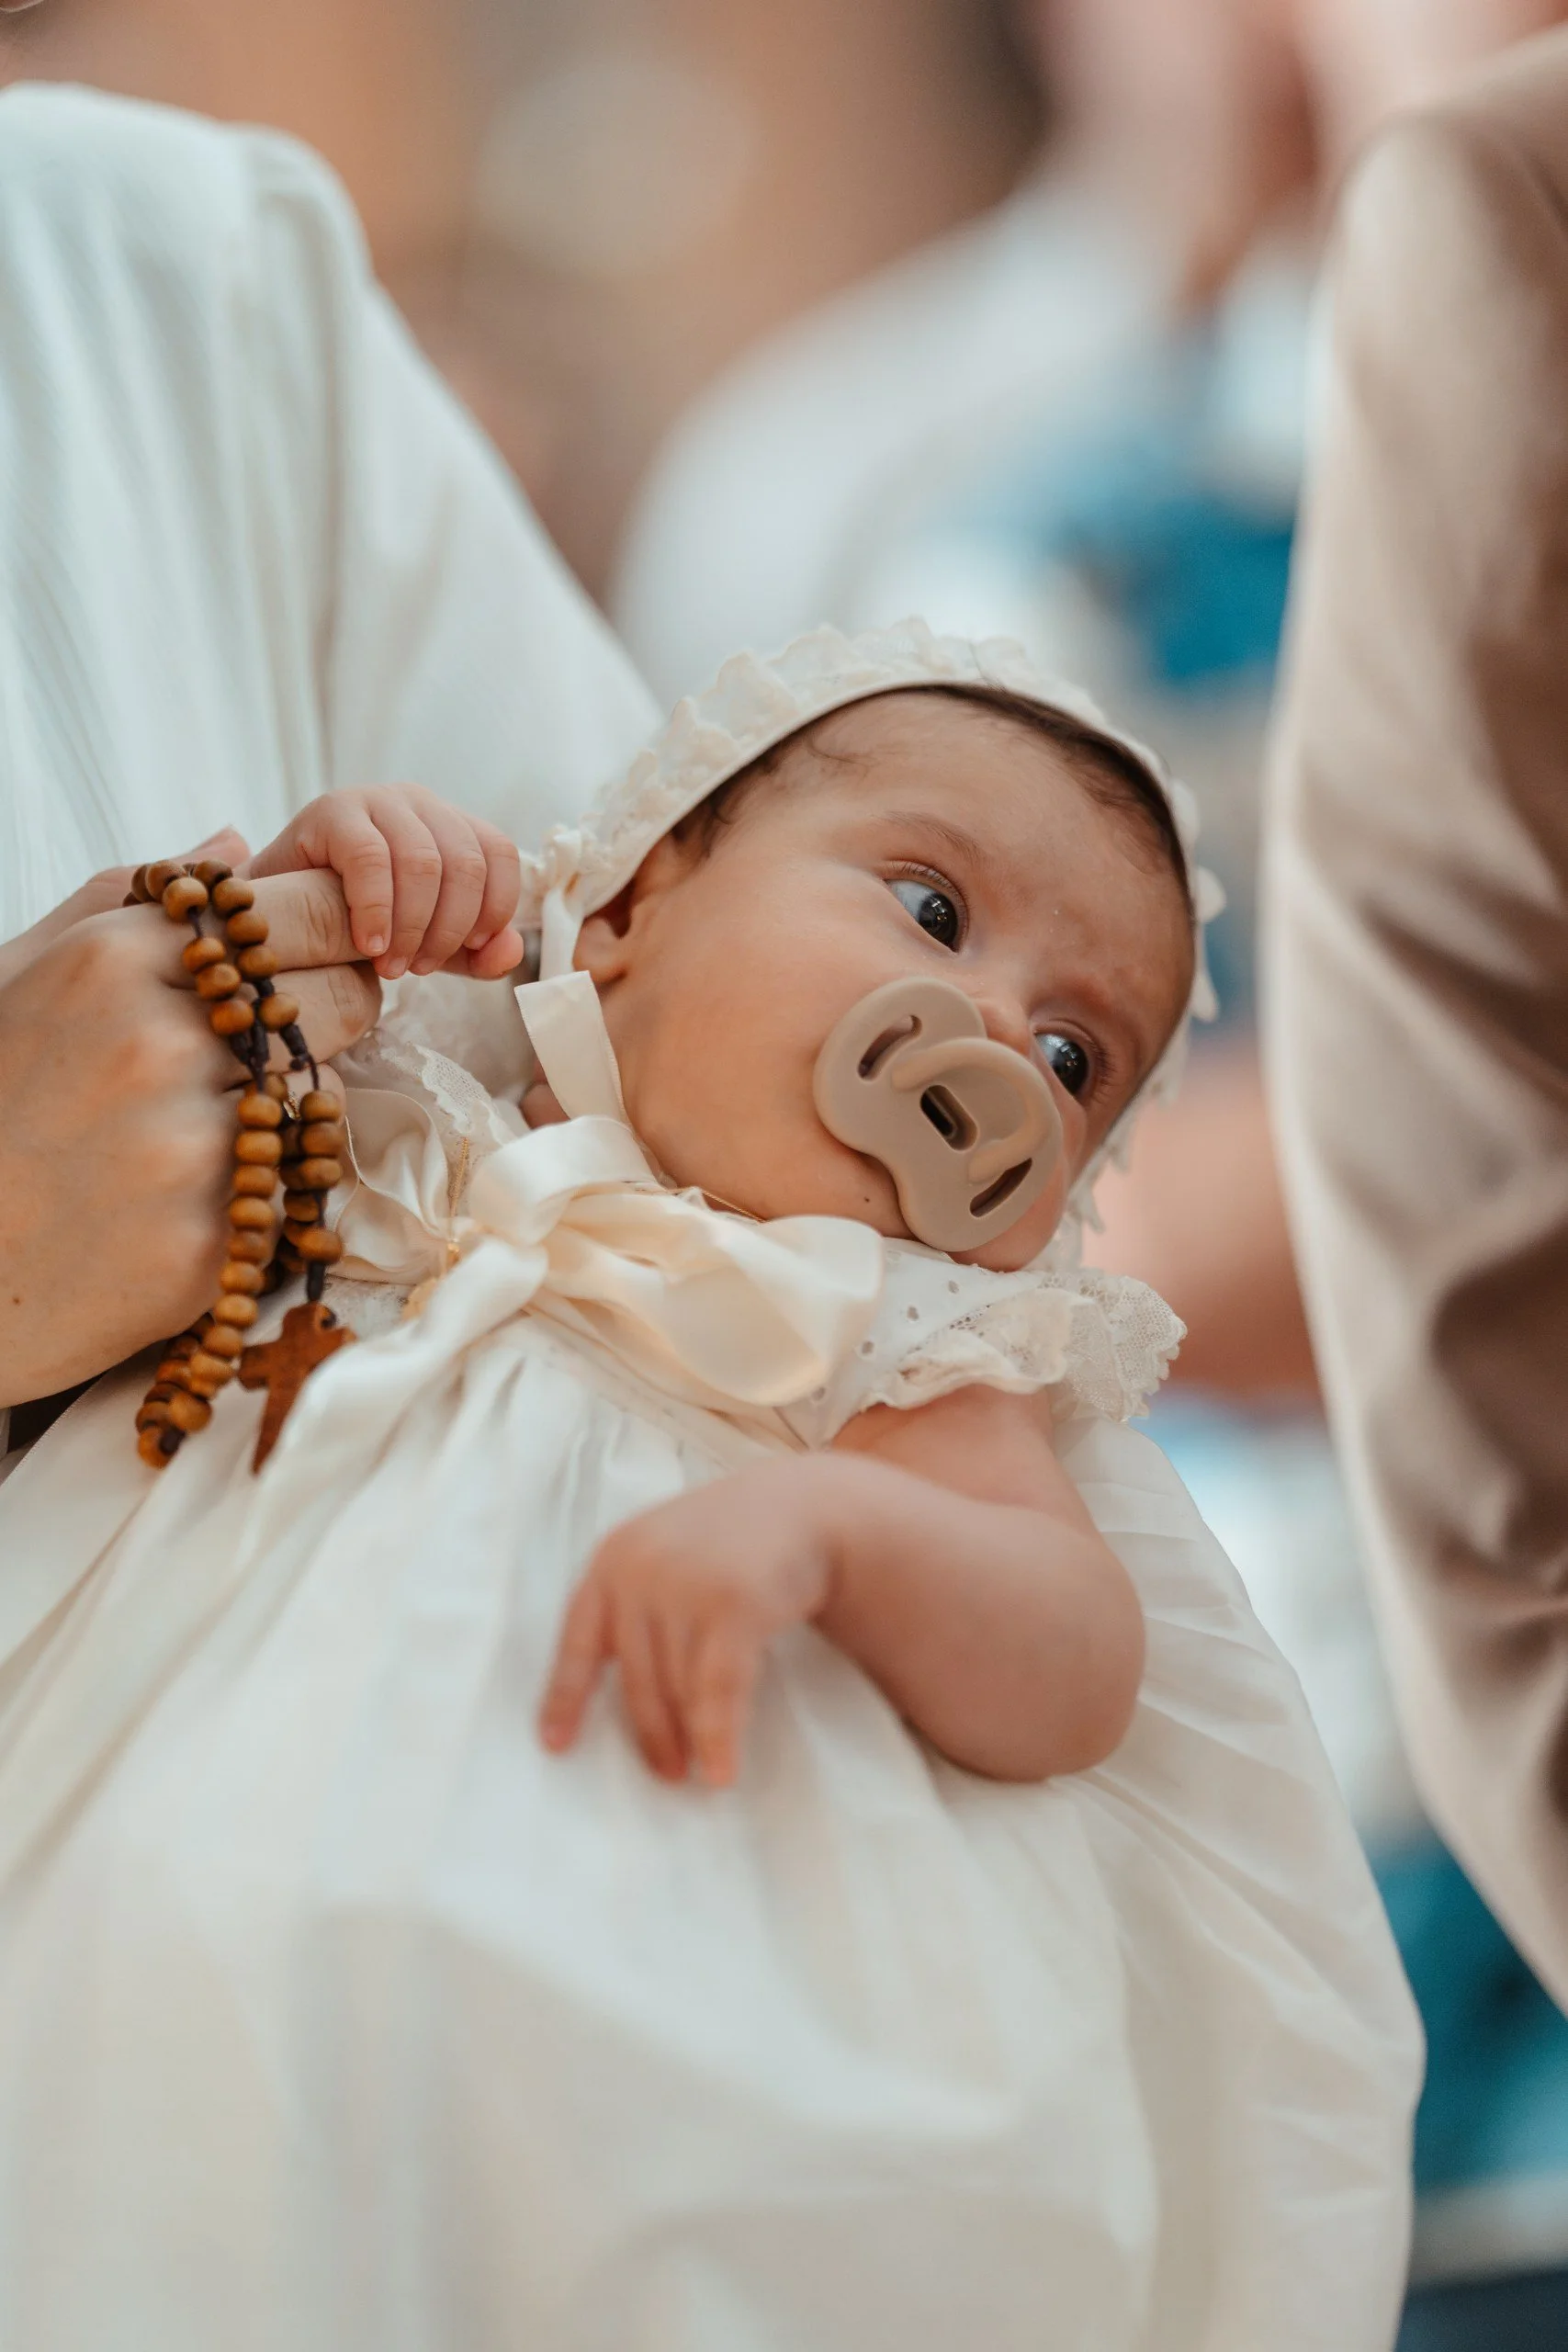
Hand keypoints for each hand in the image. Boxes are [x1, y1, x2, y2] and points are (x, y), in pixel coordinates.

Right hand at [0, 848, 382, 1404]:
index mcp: (116, 960)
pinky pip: (304, 1187)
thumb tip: (237, 842)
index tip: (320, 953)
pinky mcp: (217, 1238)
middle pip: (345, 998)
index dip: (331, 932)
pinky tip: (188, 1197)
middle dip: (328, 1015)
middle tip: (270, 1047)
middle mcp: (163, 1043)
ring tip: (197, 1130)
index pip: (311, 912)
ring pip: (325, 1096)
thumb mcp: (22, 977)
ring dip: (290, 1109)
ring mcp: (193, 1145)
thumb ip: (127, 901)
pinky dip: (266, 1189)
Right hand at [247, 784, 523, 982]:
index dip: (494, 908)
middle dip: (448, 928)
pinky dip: (377, 910)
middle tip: (420, 969)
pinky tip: (369, 945)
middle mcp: (418, 802)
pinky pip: (371, 859)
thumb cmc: (355, 925)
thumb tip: (511, 950)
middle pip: (466, 863)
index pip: (500, 854)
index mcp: (450, 825)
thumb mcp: (425, 944)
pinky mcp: (331, 811)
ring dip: (413, 926)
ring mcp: (375, 799)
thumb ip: (473, 951)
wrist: (274, 917)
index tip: (469, 951)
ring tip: (392, 966)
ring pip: (424, 862)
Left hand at [539, 1462, 840, 1787]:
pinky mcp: (732, 1604)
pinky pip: (718, 1689)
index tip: (555, 1745)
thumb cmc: (727, 1542)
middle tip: (665, 1774)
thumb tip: (623, 1693)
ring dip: (689, 1739)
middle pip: (637, 1678)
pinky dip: (719, 1736)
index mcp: (612, 1559)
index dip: (564, 1696)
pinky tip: (721, 1770)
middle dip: (651, 1733)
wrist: (802, 1505)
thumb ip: (633, 1604)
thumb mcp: (663, 1553)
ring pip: (679, 1687)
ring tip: (696, 1772)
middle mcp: (640, 1570)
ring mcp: (686, 1585)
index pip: (577, 1640)